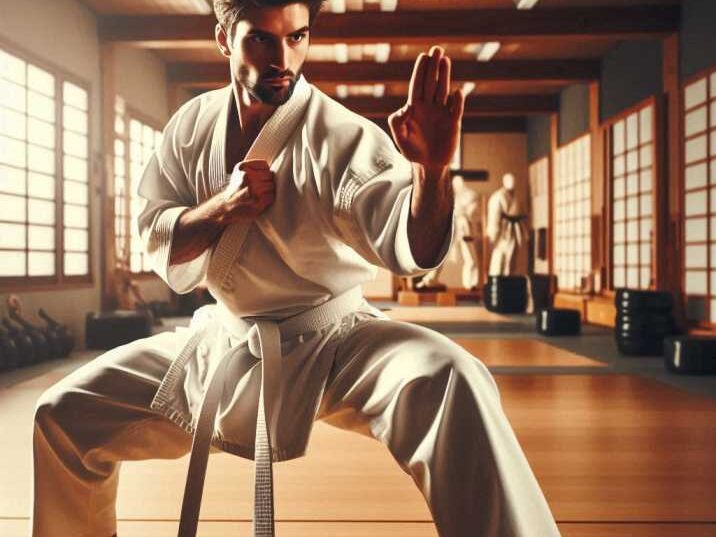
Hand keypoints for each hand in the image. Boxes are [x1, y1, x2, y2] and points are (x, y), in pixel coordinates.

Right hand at [221, 159, 275, 223]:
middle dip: (266, 181)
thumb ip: (252, 167)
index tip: (258, 178)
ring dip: (267, 191)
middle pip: (269, 175)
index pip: (264, 164)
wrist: (226, 206)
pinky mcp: (258, 200)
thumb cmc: (235, 190)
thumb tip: (270, 168)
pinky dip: (267, 200)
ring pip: (271, 185)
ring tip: (257, 194)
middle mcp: (246, 176)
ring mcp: (252, 188)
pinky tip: (258, 201)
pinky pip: (271, 196)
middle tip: (257, 188)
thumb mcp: (239, 173)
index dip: (263, 172)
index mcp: (242, 167)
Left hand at [388, 46, 464, 170]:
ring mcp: (442, 113)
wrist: (428, 164)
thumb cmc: (412, 149)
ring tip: (445, 60)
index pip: (418, 85)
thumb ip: (397, 121)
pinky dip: (457, 101)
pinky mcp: (453, 123)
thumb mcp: (399, 136)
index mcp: (415, 107)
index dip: (421, 71)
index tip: (423, 56)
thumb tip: (406, 107)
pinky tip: (456, 92)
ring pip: (443, 91)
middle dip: (433, 66)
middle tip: (436, 49)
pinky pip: (456, 109)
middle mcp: (429, 106)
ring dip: (445, 76)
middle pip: (432, 83)